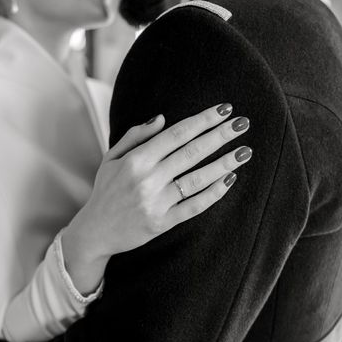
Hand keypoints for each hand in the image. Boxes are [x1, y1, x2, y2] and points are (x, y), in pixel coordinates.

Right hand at [63, 103, 251, 293]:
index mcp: (135, 160)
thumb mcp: (111, 158)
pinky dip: (214, 193)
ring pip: (197, 179)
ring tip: (245, 151)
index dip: (202, 120)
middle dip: (220, 136)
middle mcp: (147, 180)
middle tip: (243, 123)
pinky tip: (230, 179)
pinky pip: (194, 206)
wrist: (95, 232)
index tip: (223, 110)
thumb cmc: (106, 191)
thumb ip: (135, 136)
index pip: (176, 134)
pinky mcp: (163, 222)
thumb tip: (162, 118)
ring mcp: (156, 202)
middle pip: (191, 152)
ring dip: (224, 164)